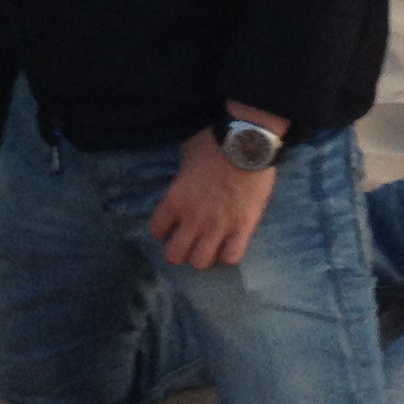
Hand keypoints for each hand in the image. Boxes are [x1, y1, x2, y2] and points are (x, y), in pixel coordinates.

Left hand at [149, 126, 275, 267]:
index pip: (157, 231)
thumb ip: (181, 176)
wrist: (247, 141)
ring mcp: (218, 226)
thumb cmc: (214, 141)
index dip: (164, 229)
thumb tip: (183, 179)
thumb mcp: (186, 155)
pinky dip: (230, 253)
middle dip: (181, 249)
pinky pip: (232, 257)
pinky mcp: (243, 228)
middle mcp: (192, 219)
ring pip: (201, 262)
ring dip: (204, 254)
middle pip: (175, 255)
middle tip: (190, 239)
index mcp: (175, 200)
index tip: (173, 224)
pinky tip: (231, 243)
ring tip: (211, 244)